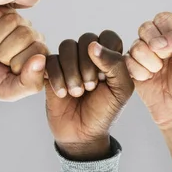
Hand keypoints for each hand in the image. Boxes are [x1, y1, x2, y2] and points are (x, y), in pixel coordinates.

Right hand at [0, 7, 47, 100]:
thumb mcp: (9, 91)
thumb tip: (40, 60)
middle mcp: (33, 36)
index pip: (38, 50)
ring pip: (11, 20)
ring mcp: (18, 22)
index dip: (17, 63)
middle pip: (24, 34)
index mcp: (41, 55)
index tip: (9, 70)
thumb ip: (29, 82)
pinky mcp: (1, 12)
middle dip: (4, 51)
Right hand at [45, 31, 133, 160]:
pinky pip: (50, 60)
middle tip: (90, 88)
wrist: (82, 135)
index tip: (105, 76)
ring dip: (72, 71)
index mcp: (110, 56)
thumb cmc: (105, 111)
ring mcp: (69, 61)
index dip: (106, 53)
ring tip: (76, 92)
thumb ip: (115, 64)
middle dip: (88, 65)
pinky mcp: (51, 70)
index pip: (108, 36)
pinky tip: (63, 93)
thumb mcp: (121, 90)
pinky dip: (56, 77)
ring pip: (67, 46)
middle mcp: (89, 55)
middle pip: (86, 39)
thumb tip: (93, 45)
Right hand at [125, 12, 171, 129]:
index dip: (168, 32)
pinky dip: (140, 72)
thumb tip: (158, 41)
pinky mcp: (130, 65)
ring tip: (158, 71)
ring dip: (150, 62)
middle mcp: (156, 38)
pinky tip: (149, 79)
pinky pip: (127, 61)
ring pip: (136, 45)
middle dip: (157, 47)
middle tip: (166, 60)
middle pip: (145, 27)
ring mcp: (141, 51)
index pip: (163, 18)